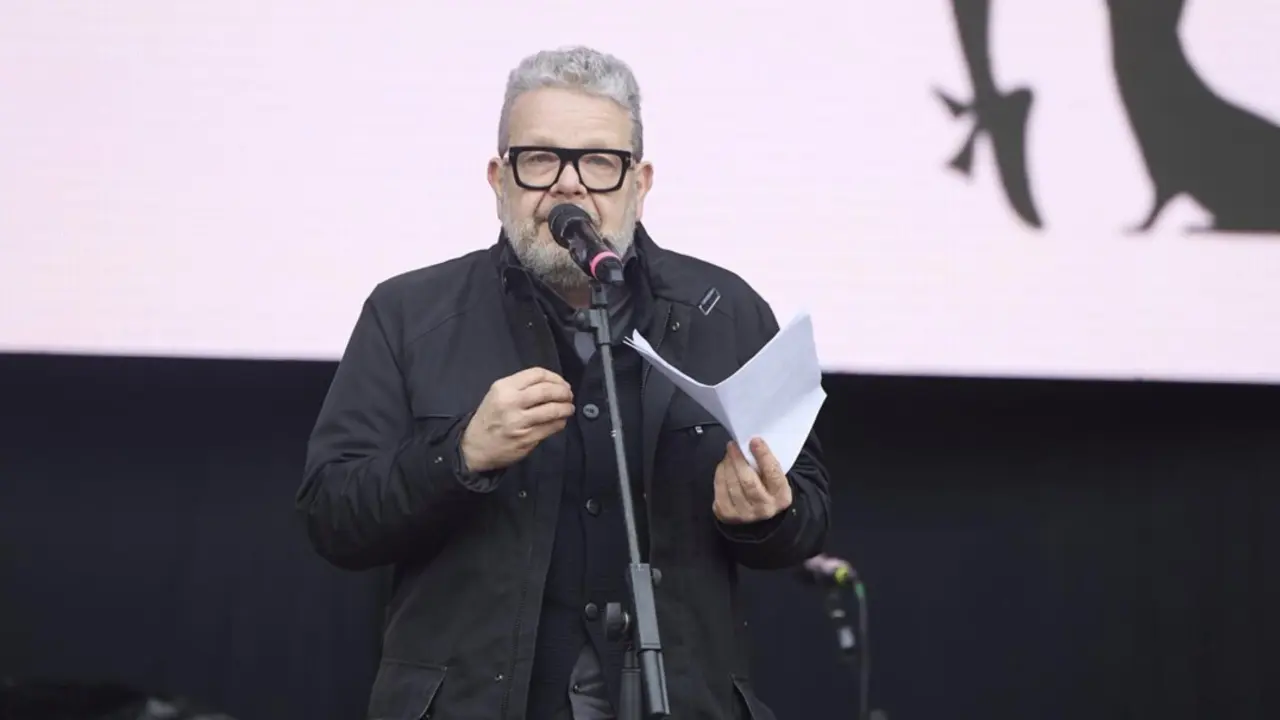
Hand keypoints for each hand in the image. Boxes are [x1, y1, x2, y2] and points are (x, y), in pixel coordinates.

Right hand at [460, 367, 574, 472]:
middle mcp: (511, 402)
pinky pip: (551, 427)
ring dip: (566, 408)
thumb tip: (552, 384)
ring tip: (568, 408)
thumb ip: (521, 387)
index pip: (537, 374)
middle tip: (569, 395)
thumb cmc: (489, 418)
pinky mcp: (526, 438)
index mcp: (504, 387)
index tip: (561, 383)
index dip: (555, 377)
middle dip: (563, 392)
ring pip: (552, 410)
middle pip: (547, 391)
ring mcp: (519, 422)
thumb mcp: (498, 395)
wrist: (474, 447)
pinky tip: (560, 421)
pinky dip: (560, 422)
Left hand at [712, 438, 792, 523]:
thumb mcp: (775, 479)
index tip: (754, 440)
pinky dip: (720, 473)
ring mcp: (744, 514)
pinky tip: (724, 466)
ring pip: (732, 484)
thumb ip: (767, 464)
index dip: (763, 455)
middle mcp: (764, 509)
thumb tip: (751, 444)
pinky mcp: (727, 514)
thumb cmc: (766, 488)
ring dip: (728, 464)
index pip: (773, 473)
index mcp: (781, 497)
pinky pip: (720, 489)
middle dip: (739, 460)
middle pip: (748, 481)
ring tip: (729, 453)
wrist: (756, 514)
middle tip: (733, 445)